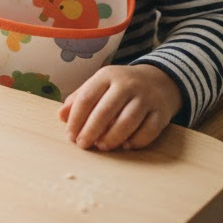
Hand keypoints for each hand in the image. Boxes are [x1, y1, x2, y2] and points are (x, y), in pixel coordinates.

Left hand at [58, 63, 181, 150]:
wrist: (159, 80)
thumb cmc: (120, 87)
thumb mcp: (99, 84)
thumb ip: (79, 99)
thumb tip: (60, 116)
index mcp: (107, 75)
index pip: (87, 97)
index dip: (76, 119)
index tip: (70, 135)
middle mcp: (127, 84)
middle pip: (106, 110)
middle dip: (91, 130)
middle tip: (83, 145)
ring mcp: (146, 97)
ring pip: (128, 121)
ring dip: (112, 137)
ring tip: (102, 146)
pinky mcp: (161, 112)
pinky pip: (148, 131)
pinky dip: (136, 141)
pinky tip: (125, 146)